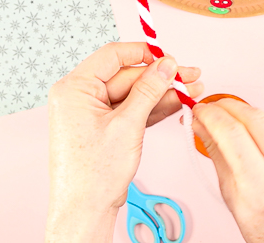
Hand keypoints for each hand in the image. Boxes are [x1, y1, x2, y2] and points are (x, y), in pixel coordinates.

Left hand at [45, 42, 202, 242]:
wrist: (86, 209)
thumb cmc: (92, 174)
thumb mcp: (127, 125)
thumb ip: (148, 90)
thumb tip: (165, 66)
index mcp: (74, 88)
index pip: (112, 56)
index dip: (143, 53)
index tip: (167, 56)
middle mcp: (81, 97)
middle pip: (127, 76)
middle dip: (160, 78)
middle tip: (188, 76)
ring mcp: (93, 113)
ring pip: (133, 94)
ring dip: (161, 93)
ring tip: (190, 91)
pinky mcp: (105, 127)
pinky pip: (131, 110)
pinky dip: (152, 109)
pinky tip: (175, 103)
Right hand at [191, 99, 263, 242]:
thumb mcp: (231, 195)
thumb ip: (216, 153)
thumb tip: (201, 124)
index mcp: (262, 187)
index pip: (232, 133)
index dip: (212, 114)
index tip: (201, 110)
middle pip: (253, 117)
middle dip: (228, 106)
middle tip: (214, 108)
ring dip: (247, 123)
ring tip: (242, 142)